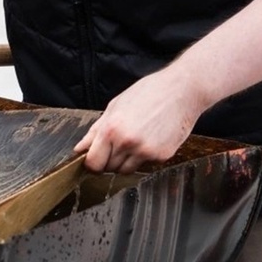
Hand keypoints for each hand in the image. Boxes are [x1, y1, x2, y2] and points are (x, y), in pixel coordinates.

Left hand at [73, 60, 204, 173]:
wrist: (182, 90)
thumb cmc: (149, 92)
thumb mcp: (116, 105)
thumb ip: (96, 130)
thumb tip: (80, 148)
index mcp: (112, 128)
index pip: (93, 162)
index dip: (92, 162)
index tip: (94, 159)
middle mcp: (127, 143)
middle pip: (108, 168)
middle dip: (109, 160)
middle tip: (117, 143)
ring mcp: (145, 152)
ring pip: (126, 170)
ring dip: (125, 161)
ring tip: (134, 139)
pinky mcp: (161, 157)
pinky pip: (145, 165)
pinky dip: (144, 157)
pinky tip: (150, 138)